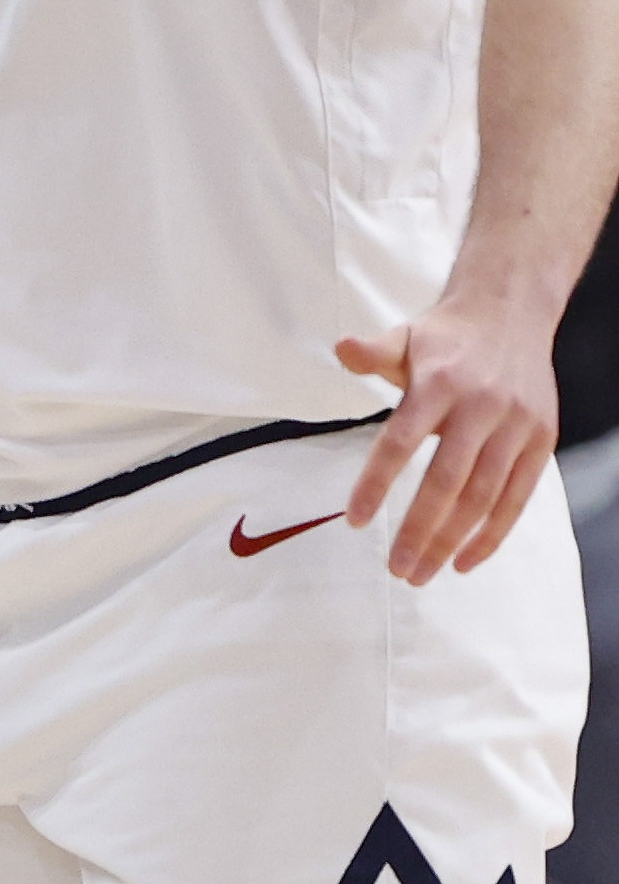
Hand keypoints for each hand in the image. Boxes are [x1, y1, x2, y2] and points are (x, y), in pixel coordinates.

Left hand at [337, 292, 559, 582]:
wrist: (511, 311)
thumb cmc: (445, 336)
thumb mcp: (404, 335)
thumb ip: (373, 351)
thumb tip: (342, 349)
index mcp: (439, 383)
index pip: (402, 441)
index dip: (378, 483)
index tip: (357, 521)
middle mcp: (481, 406)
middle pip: (448, 481)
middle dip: (421, 530)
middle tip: (397, 568)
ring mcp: (516, 425)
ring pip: (484, 496)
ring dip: (453, 541)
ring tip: (422, 572)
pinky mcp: (541, 439)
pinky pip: (518, 496)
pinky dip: (494, 533)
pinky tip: (466, 560)